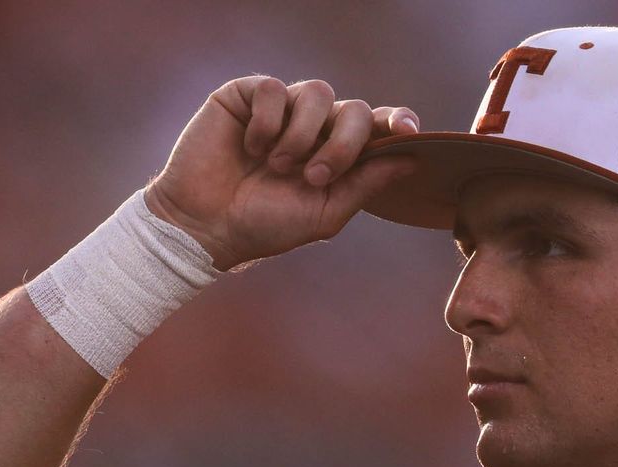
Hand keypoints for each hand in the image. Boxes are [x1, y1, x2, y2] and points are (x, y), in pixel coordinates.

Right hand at [145, 76, 419, 269]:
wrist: (205, 226)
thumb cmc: (263, 225)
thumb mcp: (324, 212)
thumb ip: (366, 184)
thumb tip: (412, 157)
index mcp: (337, 153)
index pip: (377, 125)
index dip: (397, 121)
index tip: (407, 132)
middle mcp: (314, 126)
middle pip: (354, 108)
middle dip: (343, 143)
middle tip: (316, 176)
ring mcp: (281, 108)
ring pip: (317, 92)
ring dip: (302, 135)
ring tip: (278, 166)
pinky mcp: (247, 95)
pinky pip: (274, 89)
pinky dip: (268, 123)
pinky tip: (251, 147)